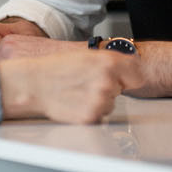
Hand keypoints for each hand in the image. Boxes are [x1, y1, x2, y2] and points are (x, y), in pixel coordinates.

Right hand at [0, 47, 143, 124]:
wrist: (33, 84)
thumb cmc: (55, 69)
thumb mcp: (86, 55)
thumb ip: (111, 63)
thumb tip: (131, 70)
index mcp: (109, 62)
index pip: (137, 74)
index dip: (129, 76)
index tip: (124, 78)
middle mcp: (108, 81)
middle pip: (121, 90)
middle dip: (108, 88)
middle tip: (86, 83)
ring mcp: (100, 100)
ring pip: (110, 104)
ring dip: (98, 101)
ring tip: (77, 92)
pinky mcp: (92, 117)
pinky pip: (99, 116)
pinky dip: (89, 112)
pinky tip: (75, 103)